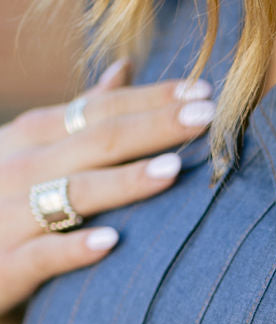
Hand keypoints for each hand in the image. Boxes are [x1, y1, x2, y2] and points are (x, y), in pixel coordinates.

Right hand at [0, 58, 216, 316]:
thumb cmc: (10, 214)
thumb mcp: (37, 157)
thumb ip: (78, 117)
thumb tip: (124, 67)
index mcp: (27, 140)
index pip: (97, 110)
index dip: (150, 99)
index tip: (202, 92)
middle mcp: (15, 171)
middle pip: (94, 142)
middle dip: (153, 127)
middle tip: (208, 115)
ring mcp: (4, 217)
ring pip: (70, 193)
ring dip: (123, 182)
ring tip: (173, 169)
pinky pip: (39, 257)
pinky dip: (72, 248)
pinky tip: (112, 243)